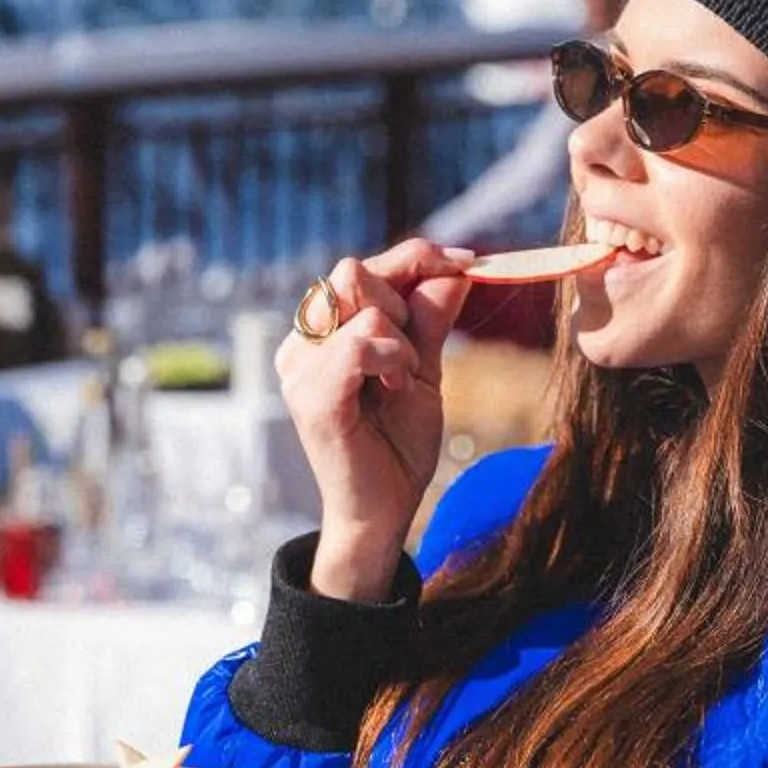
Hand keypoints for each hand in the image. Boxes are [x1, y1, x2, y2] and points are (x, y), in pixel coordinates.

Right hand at [278, 239, 472, 601]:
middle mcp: (301, 343)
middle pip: (354, 272)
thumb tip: (457, 268)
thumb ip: (431, 317)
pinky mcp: (312, 396)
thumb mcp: (423, 368)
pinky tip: (394, 389)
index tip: (467, 263)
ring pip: (361, 302)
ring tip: (400, 380)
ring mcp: (300, 368)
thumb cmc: (396, 444)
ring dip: (400, 338)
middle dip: (403, 302)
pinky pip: (360, 343)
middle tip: (413, 354)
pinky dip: (391, 359)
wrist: (385, 510)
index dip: (417, 257)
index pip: (364, 266)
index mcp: (322, 332)